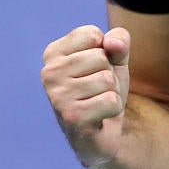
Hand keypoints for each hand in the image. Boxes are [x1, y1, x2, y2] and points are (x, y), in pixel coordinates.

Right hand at [41, 25, 131, 168]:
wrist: (103, 133)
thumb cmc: (104, 89)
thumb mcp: (115, 59)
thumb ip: (119, 40)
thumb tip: (113, 43)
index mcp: (54, 53)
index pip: (93, 35)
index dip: (106, 52)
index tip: (95, 69)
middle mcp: (49, 73)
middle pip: (101, 57)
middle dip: (109, 74)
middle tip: (97, 90)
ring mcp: (58, 96)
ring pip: (107, 79)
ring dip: (112, 92)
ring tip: (98, 102)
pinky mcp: (71, 117)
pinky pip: (111, 101)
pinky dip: (114, 108)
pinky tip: (100, 116)